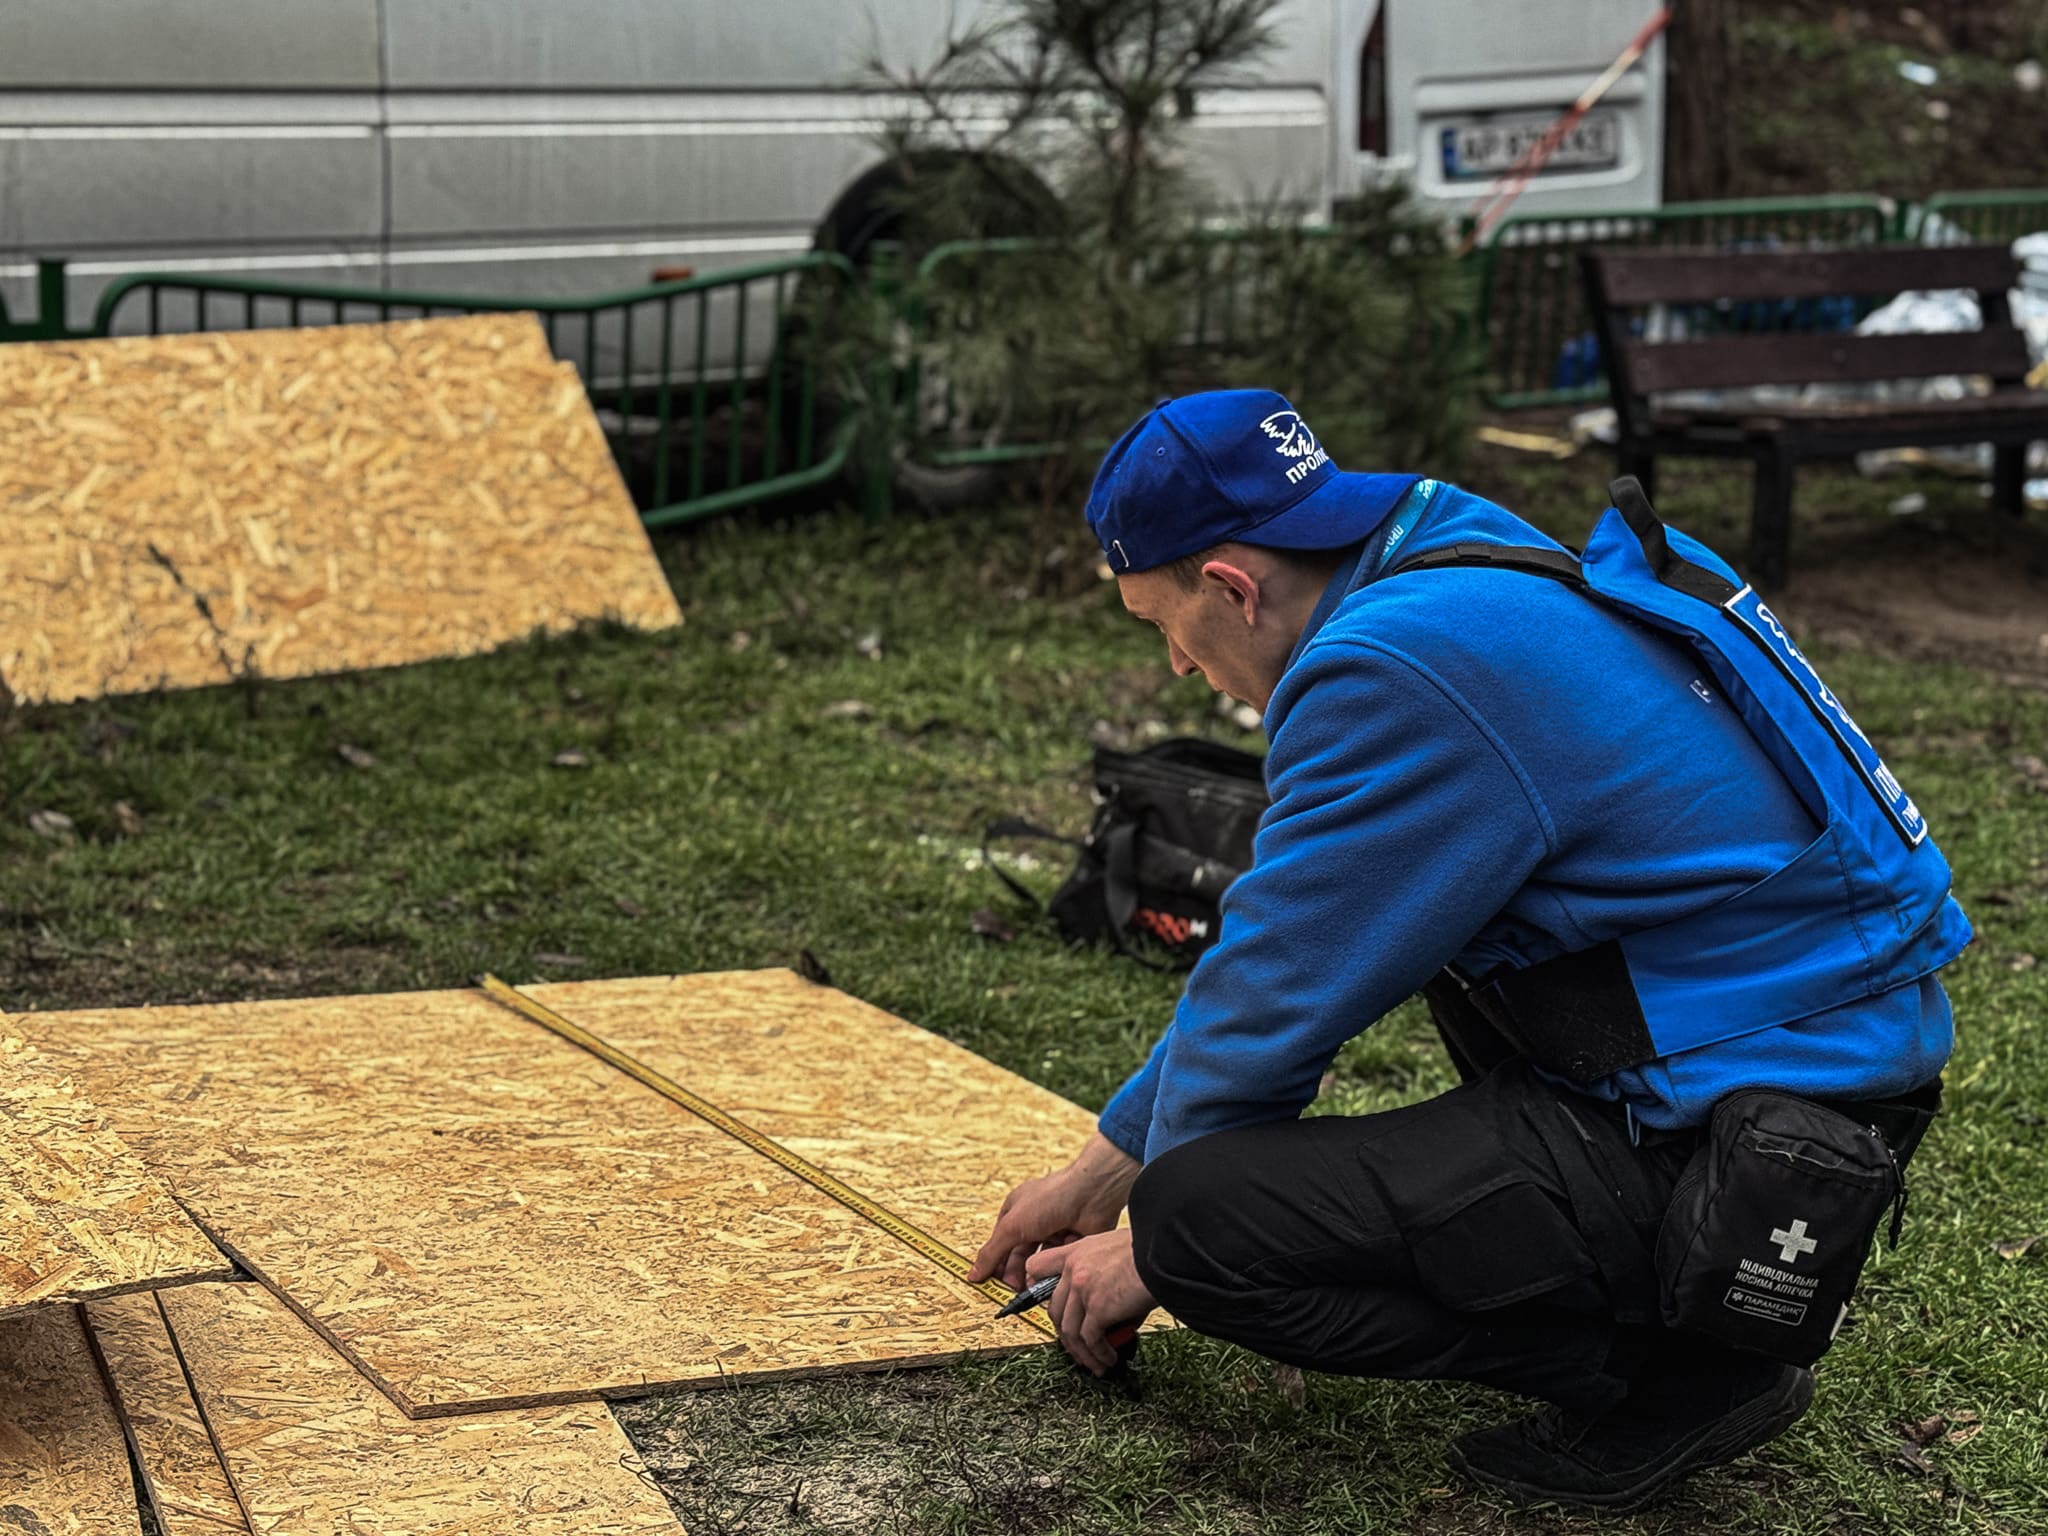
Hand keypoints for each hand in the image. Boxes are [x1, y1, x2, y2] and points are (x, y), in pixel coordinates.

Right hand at [968, 1133, 1139, 1289]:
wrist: (1091, 1194)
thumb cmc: (1050, 1198)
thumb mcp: (1012, 1226)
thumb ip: (992, 1253)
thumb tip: (973, 1274)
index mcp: (1016, 1212)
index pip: (1000, 1244)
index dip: (996, 1264)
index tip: (992, 1285)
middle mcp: (1035, 1221)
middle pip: (1020, 1256)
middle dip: (1016, 1274)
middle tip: (1014, 1291)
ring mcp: (1055, 1231)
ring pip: (1040, 1262)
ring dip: (1034, 1275)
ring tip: (1032, 1288)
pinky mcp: (1072, 1241)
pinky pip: (1059, 1262)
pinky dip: (1054, 1271)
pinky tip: (1051, 1278)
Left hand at [1027, 1229, 1154, 1375]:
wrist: (1165, 1252)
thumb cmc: (1151, 1249)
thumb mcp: (1116, 1249)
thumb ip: (1104, 1272)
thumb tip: (1115, 1308)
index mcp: (1077, 1251)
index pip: (1039, 1266)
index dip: (1037, 1288)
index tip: (1046, 1304)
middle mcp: (1074, 1270)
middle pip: (1055, 1309)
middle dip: (1065, 1334)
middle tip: (1077, 1347)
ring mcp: (1083, 1289)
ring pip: (1069, 1330)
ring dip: (1081, 1353)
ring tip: (1095, 1364)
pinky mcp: (1098, 1308)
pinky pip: (1090, 1340)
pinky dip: (1098, 1354)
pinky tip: (1108, 1359)